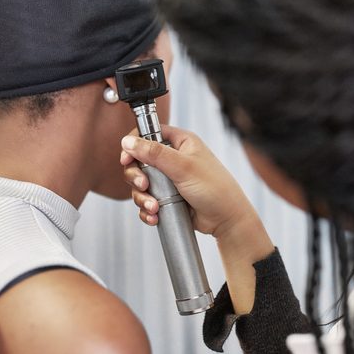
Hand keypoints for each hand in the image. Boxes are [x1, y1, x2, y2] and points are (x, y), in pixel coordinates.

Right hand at [120, 125, 258, 239]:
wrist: (226, 219)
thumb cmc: (215, 188)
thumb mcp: (183, 167)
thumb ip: (154, 153)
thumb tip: (128, 141)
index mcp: (179, 142)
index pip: (148, 134)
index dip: (134, 145)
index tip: (127, 159)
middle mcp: (173, 158)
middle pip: (139, 161)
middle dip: (137, 176)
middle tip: (143, 185)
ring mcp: (169, 179)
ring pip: (141, 184)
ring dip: (143, 197)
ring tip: (154, 207)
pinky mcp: (167, 197)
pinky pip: (147, 200)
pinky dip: (147, 209)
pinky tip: (154, 215)